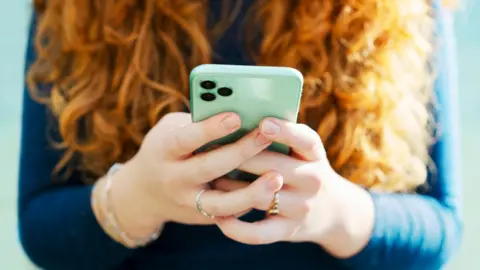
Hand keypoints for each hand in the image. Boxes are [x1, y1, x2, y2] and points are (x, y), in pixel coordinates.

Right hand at [94, 112, 282, 244]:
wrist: (144, 194)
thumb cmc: (165, 150)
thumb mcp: (171, 130)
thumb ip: (197, 122)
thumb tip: (241, 112)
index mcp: (164, 151)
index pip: (185, 139)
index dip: (210, 129)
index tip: (236, 117)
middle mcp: (174, 179)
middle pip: (209, 168)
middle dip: (240, 152)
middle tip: (267, 135)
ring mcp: (188, 203)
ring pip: (221, 204)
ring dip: (251, 192)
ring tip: (277, 177)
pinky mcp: (203, 218)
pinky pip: (230, 214)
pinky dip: (251, 202)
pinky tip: (271, 190)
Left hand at [213, 118, 374, 257]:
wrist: (332, 210)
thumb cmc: (303, 169)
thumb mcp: (303, 151)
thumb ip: (279, 137)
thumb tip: (236, 122)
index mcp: (314, 154)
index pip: (305, 140)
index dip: (285, 132)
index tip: (263, 123)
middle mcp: (312, 180)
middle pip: (273, 166)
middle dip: (241, 157)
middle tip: (210, 147)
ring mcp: (301, 207)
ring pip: (261, 196)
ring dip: (231, 189)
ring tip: (208, 180)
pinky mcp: (289, 231)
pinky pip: (259, 233)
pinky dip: (237, 228)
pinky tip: (219, 217)